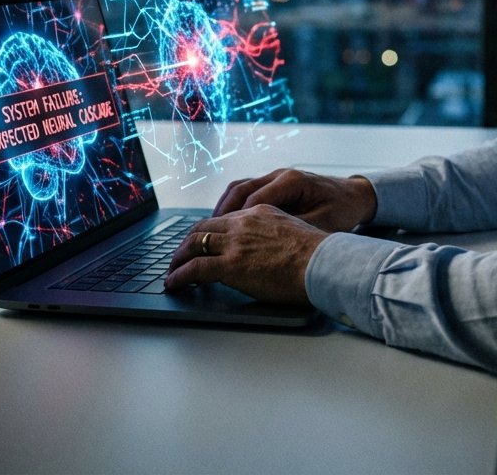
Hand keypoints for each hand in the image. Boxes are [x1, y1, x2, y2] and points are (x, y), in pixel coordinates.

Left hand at [163, 205, 326, 305]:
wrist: (322, 263)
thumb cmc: (317, 254)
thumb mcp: (294, 231)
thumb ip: (275, 235)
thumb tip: (270, 249)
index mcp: (259, 212)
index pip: (225, 218)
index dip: (210, 231)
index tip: (204, 240)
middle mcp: (243, 223)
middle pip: (204, 228)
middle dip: (188, 242)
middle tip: (181, 255)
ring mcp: (235, 243)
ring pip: (194, 244)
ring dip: (179, 258)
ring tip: (173, 270)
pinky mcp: (230, 265)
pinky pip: (195, 269)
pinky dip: (180, 276)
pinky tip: (174, 283)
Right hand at [214, 169, 377, 232]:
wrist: (355, 195)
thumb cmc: (342, 210)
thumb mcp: (324, 224)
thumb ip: (297, 230)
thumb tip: (270, 246)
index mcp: (292, 181)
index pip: (255, 198)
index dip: (237, 220)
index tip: (224, 239)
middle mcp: (279, 174)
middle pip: (240, 189)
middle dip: (221, 213)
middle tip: (205, 236)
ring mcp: (275, 177)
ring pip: (239, 188)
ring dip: (223, 209)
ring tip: (210, 231)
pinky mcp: (274, 184)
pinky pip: (246, 191)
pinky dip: (232, 206)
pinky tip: (225, 225)